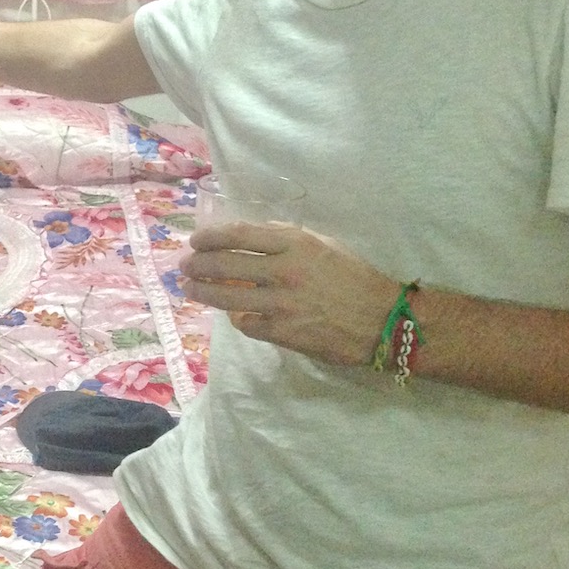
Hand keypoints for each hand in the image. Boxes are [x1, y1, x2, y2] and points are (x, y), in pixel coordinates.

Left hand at [180, 221, 398, 364]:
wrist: (383, 320)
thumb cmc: (354, 277)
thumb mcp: (323, 245)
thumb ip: (287, 239)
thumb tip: (252, 237)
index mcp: (294, 243)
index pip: (238, 235)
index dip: (210, 237)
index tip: (195, 241)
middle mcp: (283, 271)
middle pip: (223, 265)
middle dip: (197, 265)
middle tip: (185, 267)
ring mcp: (280, 304)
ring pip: (226, 297)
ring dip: (203, 292)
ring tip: (190, 289)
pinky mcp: (283, 332)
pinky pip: (247, 324)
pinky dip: (238, 318)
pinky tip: (234, 315)